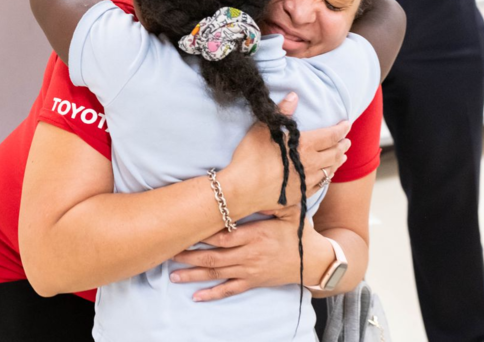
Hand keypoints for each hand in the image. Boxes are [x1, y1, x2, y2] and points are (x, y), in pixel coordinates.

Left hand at [169, 207, 311, 301]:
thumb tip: (256, 185)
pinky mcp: (253, 282)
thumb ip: (272, 200)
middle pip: (213, 256)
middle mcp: (249, 254)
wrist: (314, 261)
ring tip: (173, 274)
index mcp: (256, 234)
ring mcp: (249, 270)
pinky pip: (229, 290)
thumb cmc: (300, 233)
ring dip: (193, 275)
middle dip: (189, 255)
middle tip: (169, 252)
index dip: (203, 234)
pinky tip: (196, 296)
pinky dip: (212, 294)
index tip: (186, 229)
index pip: (224, 235)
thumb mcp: (290, 212)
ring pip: (217, 274)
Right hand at [222, 93, 350, 213]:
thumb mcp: (263, 129)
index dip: (341, 129)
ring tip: (342, 157)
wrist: (241, 190)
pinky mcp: (300, 195)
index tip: (347, 124)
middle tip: (347, 141)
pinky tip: (326, 175)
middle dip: (342, 145)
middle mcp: (310, 164)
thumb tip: (294, 96)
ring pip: (330, 170)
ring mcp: (307, 181)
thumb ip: (281, 112)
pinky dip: (327, 177)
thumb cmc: (250, 157)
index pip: (330, 135)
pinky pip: (320, 185)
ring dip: (338, 161)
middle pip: (334, 153)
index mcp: (304, 145)